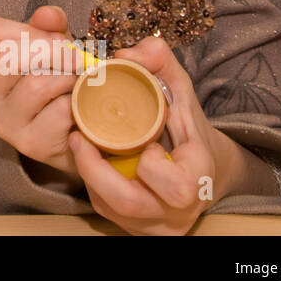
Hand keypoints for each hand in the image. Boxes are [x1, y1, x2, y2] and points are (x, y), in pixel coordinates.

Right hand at [0, 6, 88, 180]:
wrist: (76, 136)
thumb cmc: (58, 85)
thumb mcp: (53, 48)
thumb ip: (50, 26)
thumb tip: (49, 15)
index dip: (32, 31)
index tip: (56, 40)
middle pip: (7, 57)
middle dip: (52, 52)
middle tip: (75, 60)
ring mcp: (4, 122)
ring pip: (35, 85)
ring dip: (68, 80)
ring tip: (76, 85)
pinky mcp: (30, 143)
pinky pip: (58, 112)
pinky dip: (76, 104)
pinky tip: (77, 108)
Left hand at [68, 35, 217, 234]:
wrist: (201, 167)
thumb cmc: (188, 125)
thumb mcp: (180, 89)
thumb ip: (159, 61)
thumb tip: (125, 52)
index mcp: (198, 179)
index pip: (178, 188)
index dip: (153, 169)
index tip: (143, 143)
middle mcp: (177, 212)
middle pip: (130, 204)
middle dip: (97, 171)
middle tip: (80, 139)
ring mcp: (155, 224)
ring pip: (111, 210)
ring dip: (88, 175)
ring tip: (79, 144)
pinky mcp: (135, 228)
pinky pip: (104, 211)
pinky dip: (91, 183)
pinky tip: (87, 159)